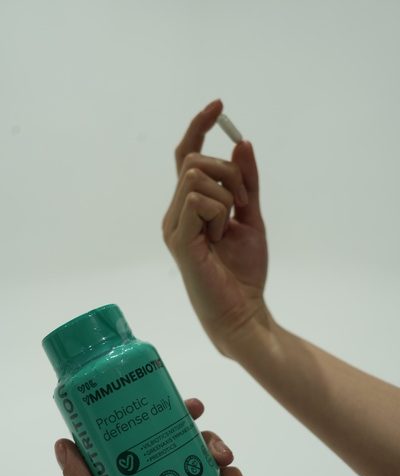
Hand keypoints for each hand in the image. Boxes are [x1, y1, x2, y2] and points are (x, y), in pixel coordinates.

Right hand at [162, 99, 268, 355]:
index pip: (188, 156)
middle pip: (194, 161)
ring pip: (196, 177)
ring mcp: (173, 225)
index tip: (219, 104)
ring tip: (231, 225)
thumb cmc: (244, 271)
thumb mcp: (251, 217)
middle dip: (230, 173)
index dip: (200, 127)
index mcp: (189, 207)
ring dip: (228, 195)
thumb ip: (247, 182)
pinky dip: (221, 212)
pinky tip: (222, 236)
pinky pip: (198, 200)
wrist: (242, 311)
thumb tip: (241, 142)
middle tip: (245, 204)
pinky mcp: (178, 239)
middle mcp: (175, 213)